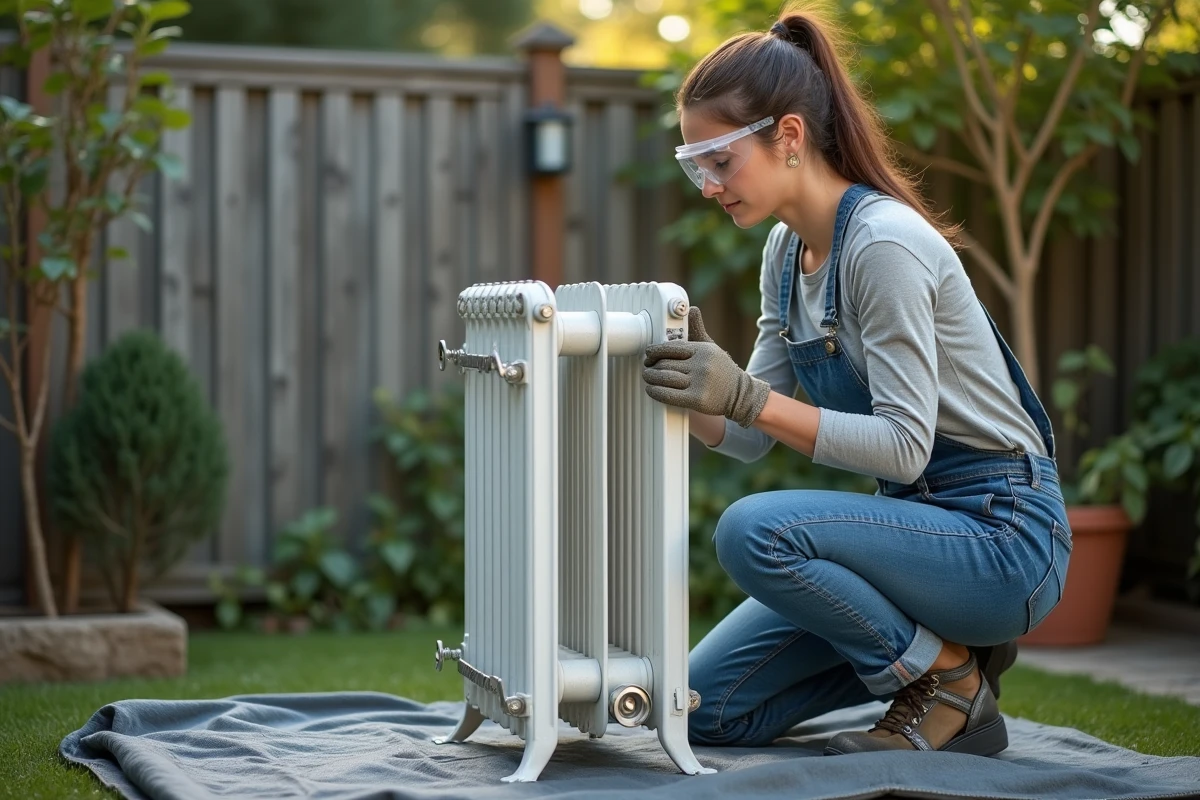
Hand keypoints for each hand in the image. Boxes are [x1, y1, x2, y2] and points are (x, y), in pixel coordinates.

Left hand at [642, 307, 769, 427]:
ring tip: (648, 377)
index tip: (649, 354)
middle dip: (651, 365)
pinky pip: (668, 394)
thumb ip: (697, 330)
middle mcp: (701, 365)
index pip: (671, 347)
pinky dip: (655, 391)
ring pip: (664, 377)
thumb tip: (692, 309)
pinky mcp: (697, 400)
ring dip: (651, 378)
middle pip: (665, 363)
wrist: (740, 394)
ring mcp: (700, 383)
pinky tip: (652, 389)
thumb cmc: (721, 370)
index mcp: (703, 350)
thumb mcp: (711, 348)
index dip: (655, 350)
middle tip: (647, 367)